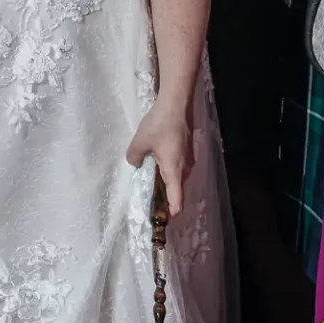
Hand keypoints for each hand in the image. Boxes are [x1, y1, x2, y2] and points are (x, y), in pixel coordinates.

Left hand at [125, 99, 193, 214]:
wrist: (176, 103)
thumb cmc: (159, 125)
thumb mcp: (140, 142)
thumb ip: (134, 157)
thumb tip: (135, 163)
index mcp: (174, 170)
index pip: (177, 199)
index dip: (172, 211)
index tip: (166, 219)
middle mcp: (185, 167)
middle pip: (179, 188)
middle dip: (168, 196)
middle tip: (154, 199)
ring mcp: (189, 157)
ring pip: (180, 175)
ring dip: (170, 180)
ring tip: (154, 179)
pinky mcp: (188, 147)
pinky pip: (180, 165)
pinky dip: (172, 168)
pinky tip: (160, 159)